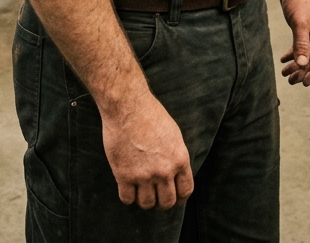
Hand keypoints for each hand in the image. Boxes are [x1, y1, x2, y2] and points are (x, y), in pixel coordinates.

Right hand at [101, 89, 193, 209]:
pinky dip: (128, 196)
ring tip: (140, 190)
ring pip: (147, 204)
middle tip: (155, 195)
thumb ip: (175, 156)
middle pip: (167, 202)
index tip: (173, 195)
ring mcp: (144, 175)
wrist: (128, 106)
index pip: (185, 191)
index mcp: (179, 159)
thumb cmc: (150, 114)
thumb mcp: (173, 134)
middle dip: (161, 201)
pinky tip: (127, 186)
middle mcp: (164, 170)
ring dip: (144, 200)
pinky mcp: (124, 175)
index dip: (179, 196)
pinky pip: (127, 199)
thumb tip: (175, 173)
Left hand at [278, 0, 309, 85]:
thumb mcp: (300, 22)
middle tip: (291, 81)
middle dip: (304, 71)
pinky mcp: (304, 28)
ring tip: (285, 74)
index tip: (304, 82)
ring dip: (297, 65)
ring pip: (307, 54)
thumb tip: (302, 65)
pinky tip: (284, 60)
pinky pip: (301, 46)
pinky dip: (293, 54)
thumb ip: (301, 44)